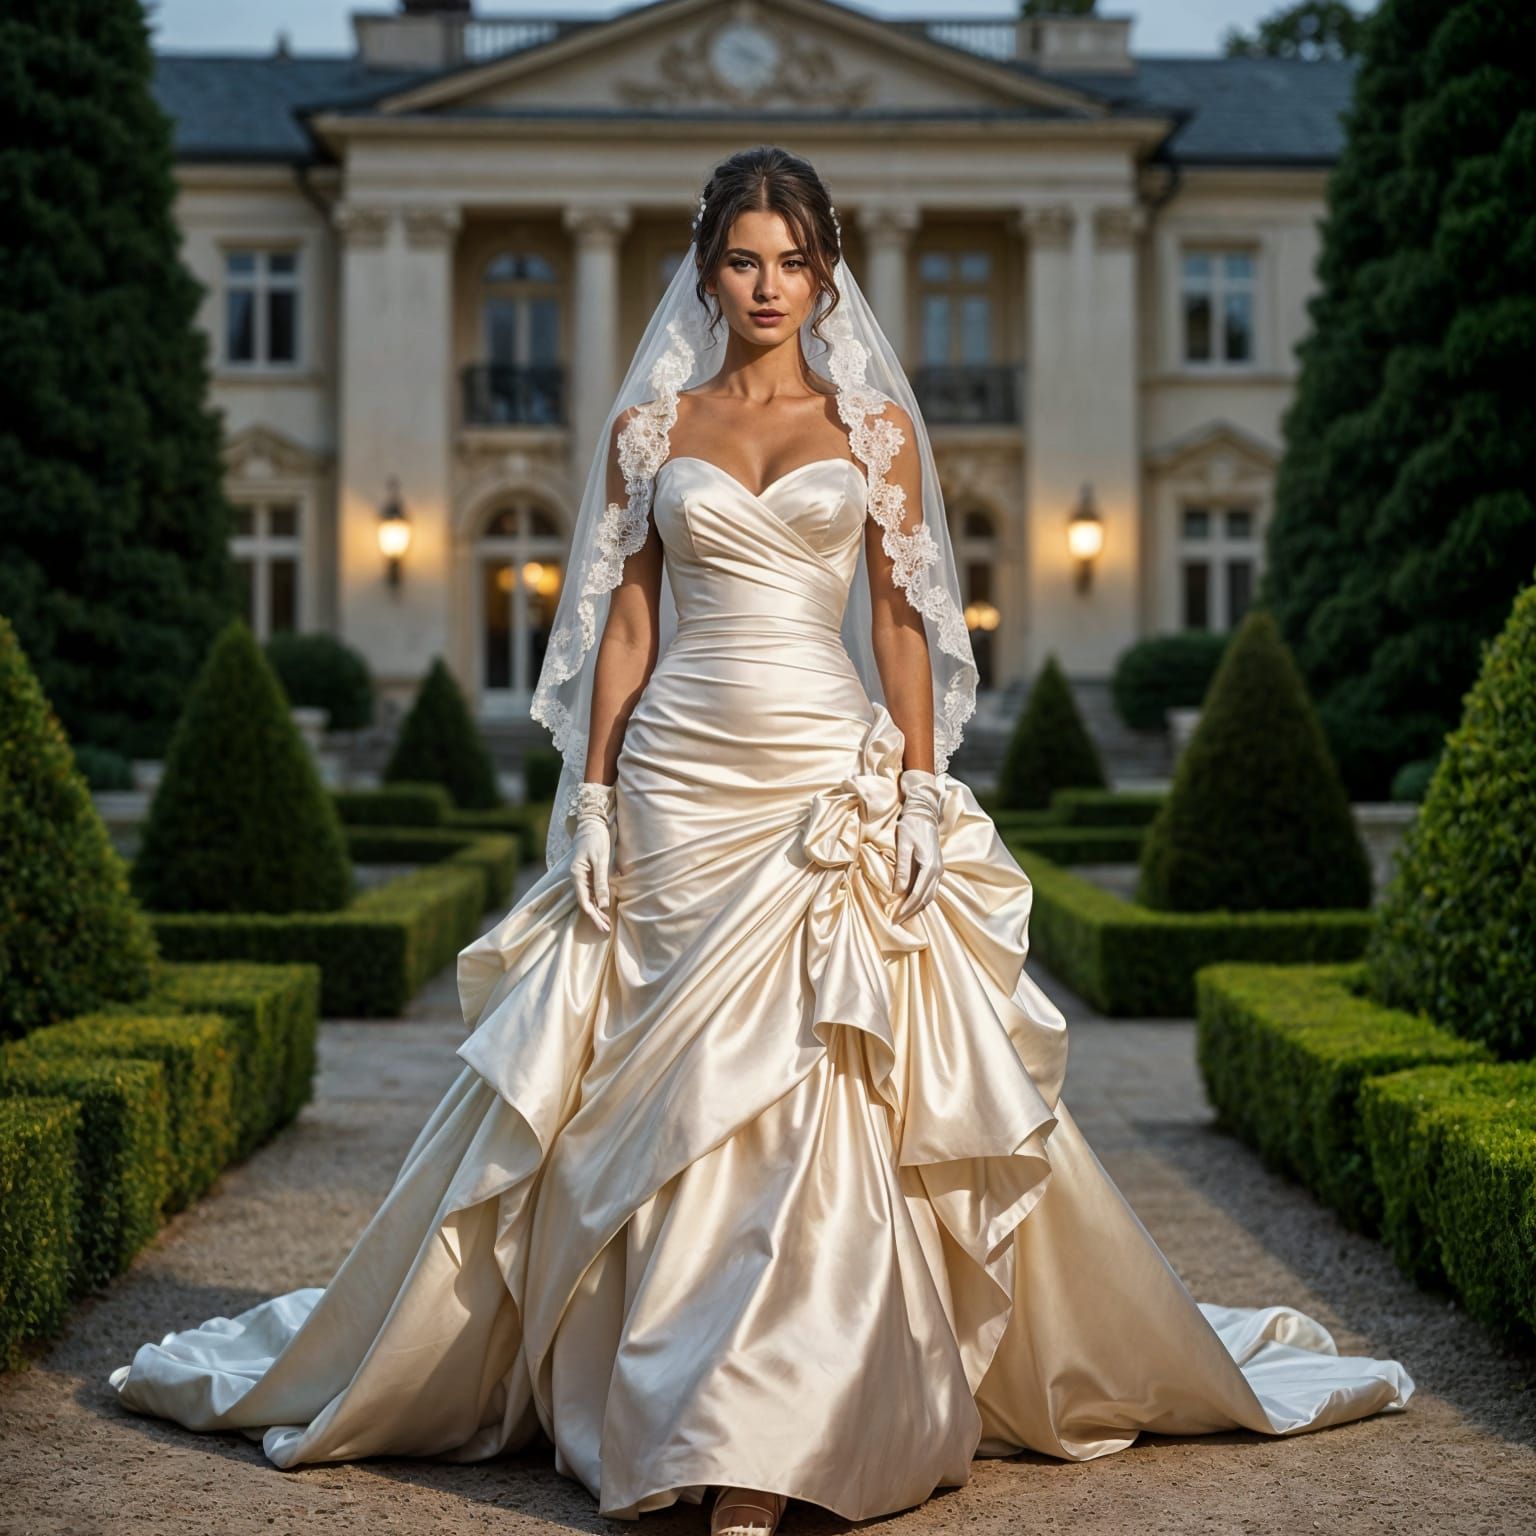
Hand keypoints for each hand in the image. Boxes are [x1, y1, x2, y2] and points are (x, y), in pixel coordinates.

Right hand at [568, 781, 614, 933]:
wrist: (592, 823)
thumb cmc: (596, 839)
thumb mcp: (601, 860)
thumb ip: (601, 882)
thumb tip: (603, 904)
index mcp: (576, 874)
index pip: (583, 900)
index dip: (592, 915)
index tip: (602, 925)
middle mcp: (577, 878)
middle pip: (585, 902)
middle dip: (595, 917)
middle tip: (606, 930)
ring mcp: (582, 877)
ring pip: (588, 899)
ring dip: (597, 912)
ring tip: (607, 924)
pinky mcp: (588, 874)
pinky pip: (591, 892)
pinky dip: (598, 902)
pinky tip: (605, 910)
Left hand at [893, 768, 942, 921]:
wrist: (924, 812)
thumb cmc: (910, 826)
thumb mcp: (903, 845)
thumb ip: (902, 868)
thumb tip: (897, 891)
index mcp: (929, 867)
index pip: (917, 895)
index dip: (906, 909)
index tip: (894, 918)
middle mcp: (937, 871)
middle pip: (925, 899)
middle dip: (911, 912)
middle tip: (896, 921)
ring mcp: (939, 870)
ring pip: (929, 896)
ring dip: (917, 907)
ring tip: (903, 915)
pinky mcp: (937, 868)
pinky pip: (930, 889)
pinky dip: (921, 899)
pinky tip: (912, 902)